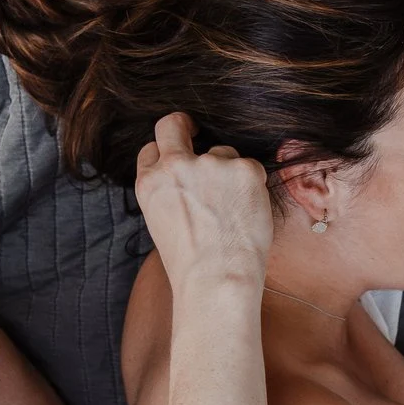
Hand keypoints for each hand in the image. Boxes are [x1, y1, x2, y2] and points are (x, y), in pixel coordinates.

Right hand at [133, 111, 273, 289]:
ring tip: (232, 212)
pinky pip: (251, 168)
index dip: (166, 153)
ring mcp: (210, 163)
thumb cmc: (192, 265)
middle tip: (197, 130)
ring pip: (223, 152)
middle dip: (184, 125)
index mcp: (150, 183)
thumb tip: (190, 180)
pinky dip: (253, 187)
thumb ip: (170, 192)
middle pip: (173, 125)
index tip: (178, 157)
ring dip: (230, 173)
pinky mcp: (243, 169)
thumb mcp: (161, 224)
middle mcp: (175, 166)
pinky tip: (248, 213)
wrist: (217, 280)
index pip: (152, 149)